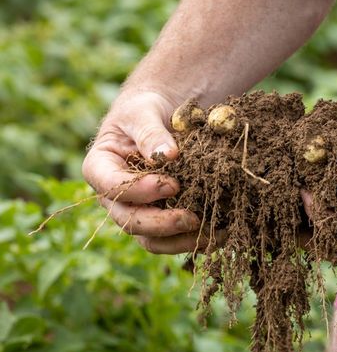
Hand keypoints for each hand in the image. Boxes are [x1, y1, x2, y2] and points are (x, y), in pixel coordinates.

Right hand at [82, 90, 200, 253]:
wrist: (161, 116)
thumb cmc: (145, 110)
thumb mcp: (144, 112)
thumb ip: (151, 133)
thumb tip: (168, 155)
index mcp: (100, 168)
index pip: (112, 187)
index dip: (141, 191)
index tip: (172, 185)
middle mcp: (115, 197)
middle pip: (130, 222)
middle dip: (162, 224)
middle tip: (193, 217)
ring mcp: (138, 211)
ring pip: (152, 240)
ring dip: (181, 241)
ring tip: (212, 234)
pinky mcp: (161, 219)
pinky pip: (174, 239)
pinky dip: (196, 240)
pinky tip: (221, 234)